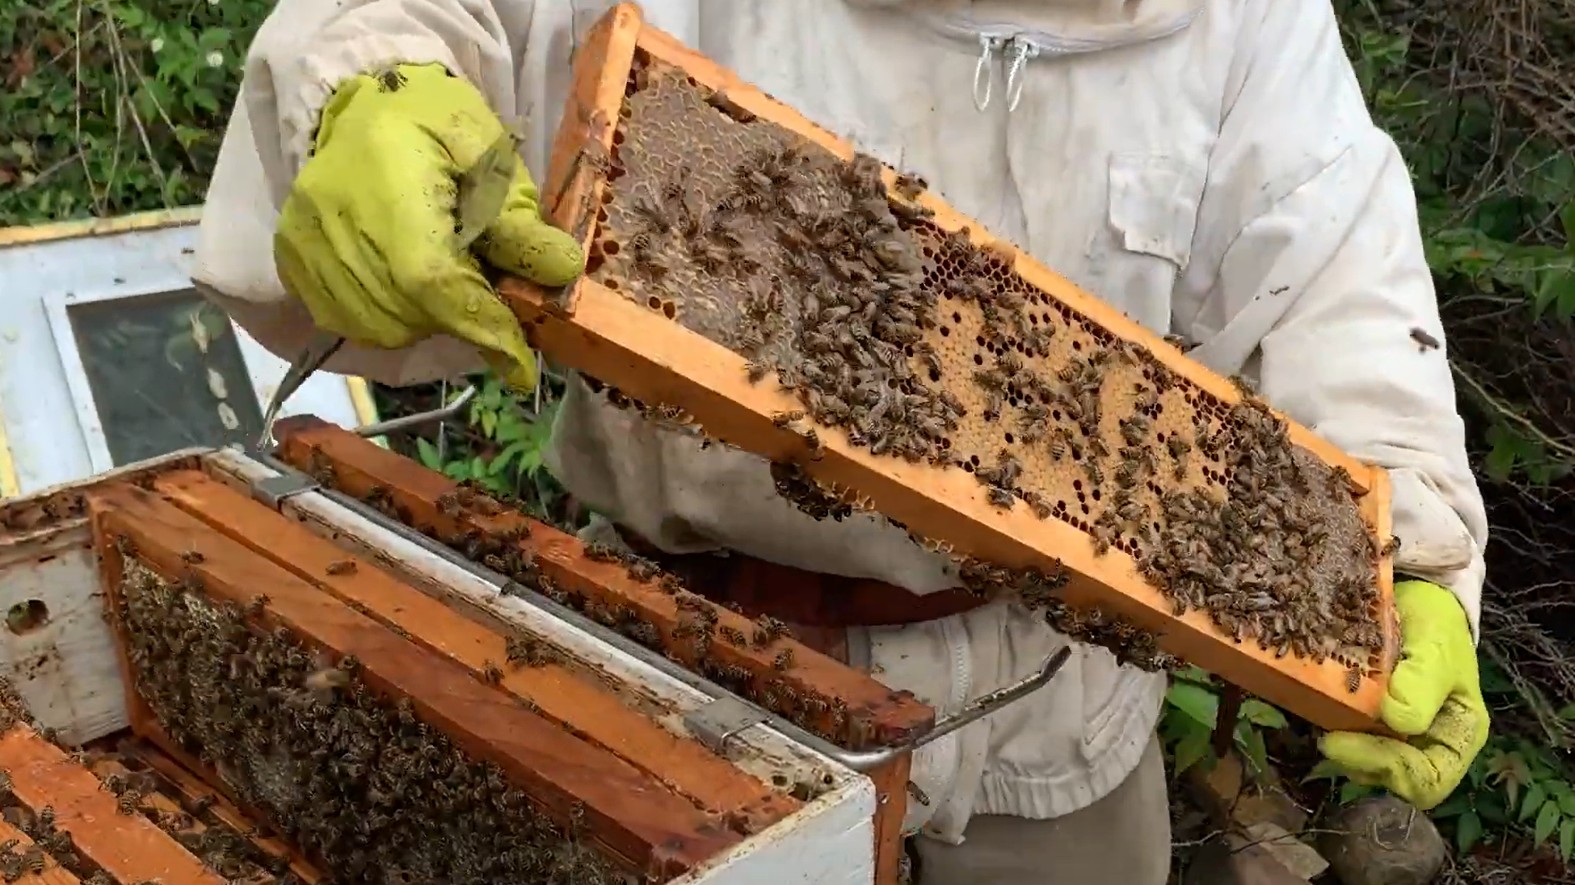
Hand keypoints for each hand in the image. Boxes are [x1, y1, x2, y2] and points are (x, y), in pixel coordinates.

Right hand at [274, 63, 582, 390]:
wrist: (363, 101)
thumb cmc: (436, 125)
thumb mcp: (492, 157)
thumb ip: (520, 219)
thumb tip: (561, 272)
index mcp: (389, 190)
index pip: (435, 283)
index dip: (483, 328)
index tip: (521, 367)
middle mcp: (333, 225)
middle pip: (411, 314)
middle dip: (460, 315)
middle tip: (483, 284)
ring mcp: (305, 248)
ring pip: (383, 328)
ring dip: (426, 318)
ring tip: (440, 272)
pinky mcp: (292, 262)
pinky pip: (351, 321)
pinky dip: (390, 316)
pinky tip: (405, 282)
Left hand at [1319, 580, 1489, 809]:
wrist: (1417, 600)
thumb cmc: (1437, 628)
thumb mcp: (1436, 649)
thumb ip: (1423, 684)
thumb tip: (1397, 719)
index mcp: (1458, 737)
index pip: (1428, 782)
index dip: (1387, 770)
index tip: (1342, 743)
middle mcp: (1427, 744)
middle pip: (1391, 778)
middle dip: (1356, 760)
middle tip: (1324, 737)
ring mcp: (1396, 735)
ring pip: (1364, 762)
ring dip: (1340, 745)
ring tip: (1319, 714)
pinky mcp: (1368, 721)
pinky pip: (1348, 736)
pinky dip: (1329, 725)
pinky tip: (1314, 703)